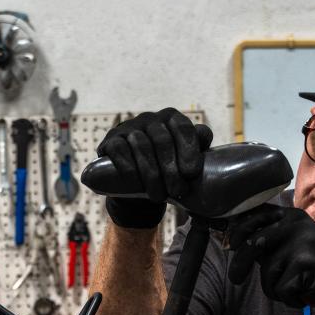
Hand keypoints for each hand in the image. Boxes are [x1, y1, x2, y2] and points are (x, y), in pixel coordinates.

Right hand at [96, 108, 212, 227]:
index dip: (188, 149)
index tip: (192, 173)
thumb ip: (198, 144)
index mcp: (171, 118)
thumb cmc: (168, 168)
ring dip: (151, 174)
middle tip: (178, 191)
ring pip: (141, 146)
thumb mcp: (186, 157)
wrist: (137, 184)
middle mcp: (150, 119)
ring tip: (159, 196)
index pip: (183, 128)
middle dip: (171, 168)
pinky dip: (128, 167)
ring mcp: (129, 128)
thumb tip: (203, 135)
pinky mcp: (111, 141)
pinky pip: (119, 150)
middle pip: (162, 140)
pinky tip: (135, 182)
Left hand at [227, 205, 314, 314]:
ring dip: (275, 288)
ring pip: (267, 272)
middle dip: (239, 265)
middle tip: (235, 279)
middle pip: (252, 244)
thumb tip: (232, 241)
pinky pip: (280, 288)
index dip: (237, 231)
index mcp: (291, 216)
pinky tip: (305, 294)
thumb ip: (268, 241)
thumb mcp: (294, 245)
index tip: (231, 244)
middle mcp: (296, 224)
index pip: (254, 216)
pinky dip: (289, 299)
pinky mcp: (306, 263)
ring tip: (294, 288)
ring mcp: (302, 242)